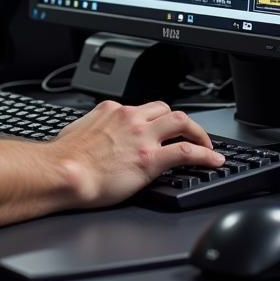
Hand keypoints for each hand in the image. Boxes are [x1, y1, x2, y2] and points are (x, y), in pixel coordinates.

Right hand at [50, 99, 223, 207]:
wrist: (65, 172)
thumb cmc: (66, 158)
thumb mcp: (78, 130)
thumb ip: (93, 127)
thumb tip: (93, 133)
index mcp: (112, 110)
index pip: (143, 108)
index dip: (157, 119)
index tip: (163, 128)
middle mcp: (130, 118)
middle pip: (167, 110)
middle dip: (182, 122)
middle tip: (191, 135)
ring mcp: (142, 137)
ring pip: (182, 122)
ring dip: (198, 133)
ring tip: (207, 146)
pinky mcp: (150, 159)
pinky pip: (187, 152)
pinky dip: (206, 155)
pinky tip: (214, 161)